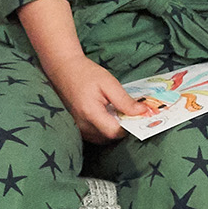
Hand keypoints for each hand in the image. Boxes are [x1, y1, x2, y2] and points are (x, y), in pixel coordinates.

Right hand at [45, 55, 160, 141]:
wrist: (64, 70)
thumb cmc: (86, 73)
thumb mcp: (109, 83)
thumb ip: (125, 101)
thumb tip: (143, 112)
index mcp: (91, 113)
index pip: (114, 133)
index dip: (128, 127)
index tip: (136, 116)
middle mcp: (82, 125)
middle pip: (110, 137)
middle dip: (121, 127)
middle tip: (127, 112)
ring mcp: (78, 128)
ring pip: (103, 138)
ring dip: (113, 128)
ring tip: (115, 111)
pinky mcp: (77, 128)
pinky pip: (95, 135)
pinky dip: (104, 128)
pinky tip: (106, 114)